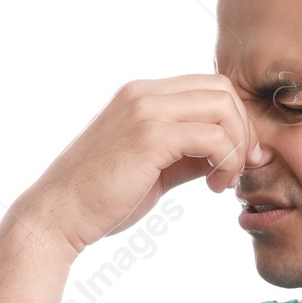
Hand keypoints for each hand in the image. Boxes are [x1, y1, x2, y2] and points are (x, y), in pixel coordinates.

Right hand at [16, 74, 259, 254]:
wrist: (57, 215)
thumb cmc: (102, 197)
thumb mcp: (154, 167)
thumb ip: (188, 153)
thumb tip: (227, 155)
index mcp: (142, 95)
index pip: (210, 87)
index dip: (235, 121)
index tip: (236, 159)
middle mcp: (144, 93)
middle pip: (223, 90)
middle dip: (244, 131)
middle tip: (239, 169)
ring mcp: (145, 111)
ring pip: (224, 108)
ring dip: (237, 147)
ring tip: (223, 182)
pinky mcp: (150, 136)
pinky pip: (213, 137)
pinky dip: (226, 162)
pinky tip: (213, 187)